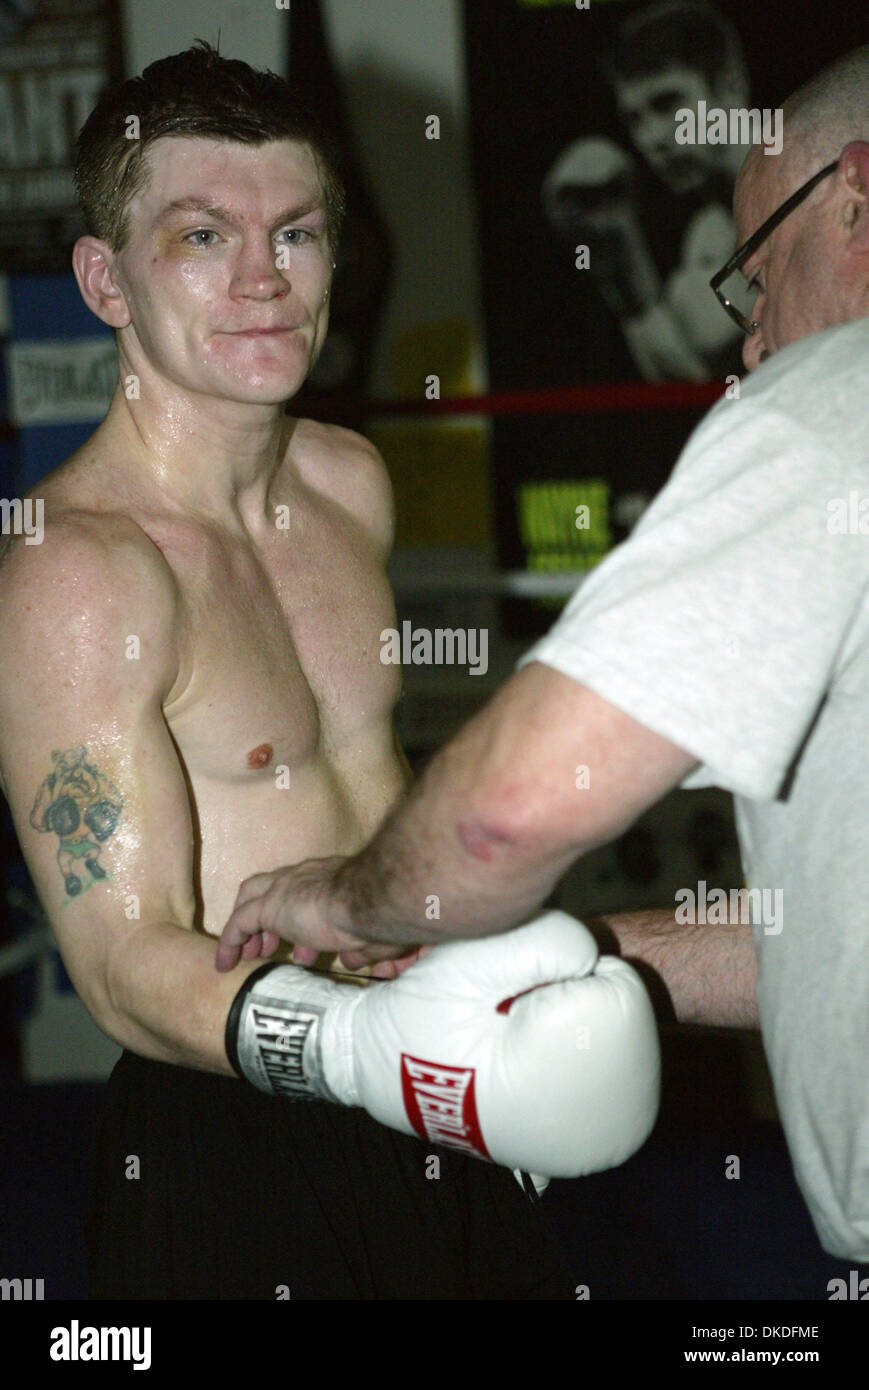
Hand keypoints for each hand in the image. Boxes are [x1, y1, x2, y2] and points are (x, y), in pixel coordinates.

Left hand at [214, 857, 430, 977]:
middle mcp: (306, 876)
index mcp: (331, 878)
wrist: (370, 902)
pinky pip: (239, 923)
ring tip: (251, 957)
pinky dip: (231, 943)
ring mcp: (286, 888)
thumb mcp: (374, 932)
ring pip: (252, 900)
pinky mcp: (270, 907)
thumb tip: (354, 960)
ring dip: (250, 930)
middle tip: (271, 948)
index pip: (305, 889)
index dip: (298, 914)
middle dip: (269, 919)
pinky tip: (225, 964)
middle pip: (272, 887)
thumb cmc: (384, 915)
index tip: (302, 942)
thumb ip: (362, 944)